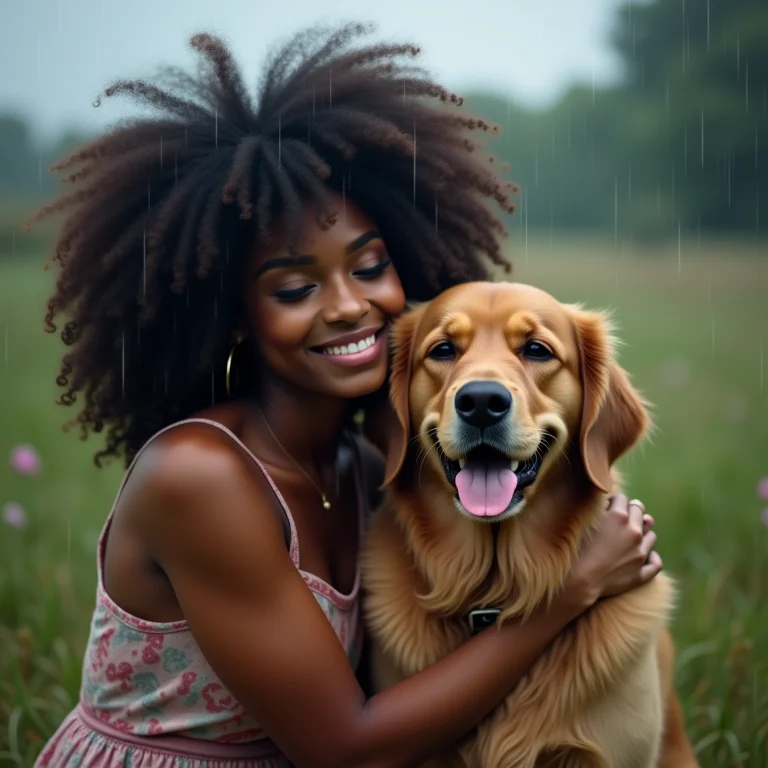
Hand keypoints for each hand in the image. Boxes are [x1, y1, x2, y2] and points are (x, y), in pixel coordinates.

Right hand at [563, 494, 661, 609]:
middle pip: (639, 512)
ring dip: (643, 532)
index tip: (608, 505)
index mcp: (619, 517)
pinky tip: (649, 555)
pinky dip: (653, 558)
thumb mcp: (584, 521)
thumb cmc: (576, 548)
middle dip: (631, 510)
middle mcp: (633, 532)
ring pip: (651, 536)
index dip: (614, 500)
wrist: (578, 580)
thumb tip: (607, 505)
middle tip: (622, 516)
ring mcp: (640, 554)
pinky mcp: (640, 574)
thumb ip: (598, 509)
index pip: (623, 498)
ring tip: (632, 535)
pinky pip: (655, 564)